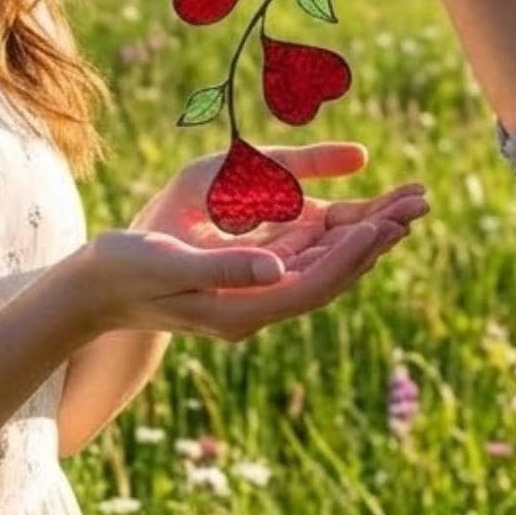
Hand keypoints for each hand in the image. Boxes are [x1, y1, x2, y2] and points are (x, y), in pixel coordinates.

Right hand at [79, 141, 428, 341]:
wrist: (96, 291)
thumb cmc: (125, 271)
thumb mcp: (170, 264)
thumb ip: (225, 268)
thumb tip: (279, 269)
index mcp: (242, 309)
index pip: (312, 284)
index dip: (350, 256)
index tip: (384, 224)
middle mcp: (257, 307)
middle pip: (331, 274)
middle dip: (375, 239)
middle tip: (419, 205)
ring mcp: (253, 295)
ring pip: (322, 264)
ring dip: (362, 233)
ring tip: (403, 205)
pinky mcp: (246, 279)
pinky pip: (301, 256)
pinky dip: (331, 232)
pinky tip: (351, 212)